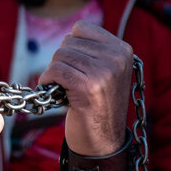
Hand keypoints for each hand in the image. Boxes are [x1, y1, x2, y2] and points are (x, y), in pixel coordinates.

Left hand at [38, 21, 133, 155]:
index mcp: (123, 50)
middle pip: (68, 41)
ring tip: (66, 88)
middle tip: (71, 82)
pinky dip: (47, 80)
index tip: (76, 67)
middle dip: (63, 61)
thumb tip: (70, 33)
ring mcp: (104, 72)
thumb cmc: (98, 105)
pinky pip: (55, 70)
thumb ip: (95, 50)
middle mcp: (117, 58)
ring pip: (60, 55)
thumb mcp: (106, 72)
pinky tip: (55, 92)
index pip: (81, 28)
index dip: (70, 46)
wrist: (103, 142)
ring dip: (55, 72)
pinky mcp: (88, 87)